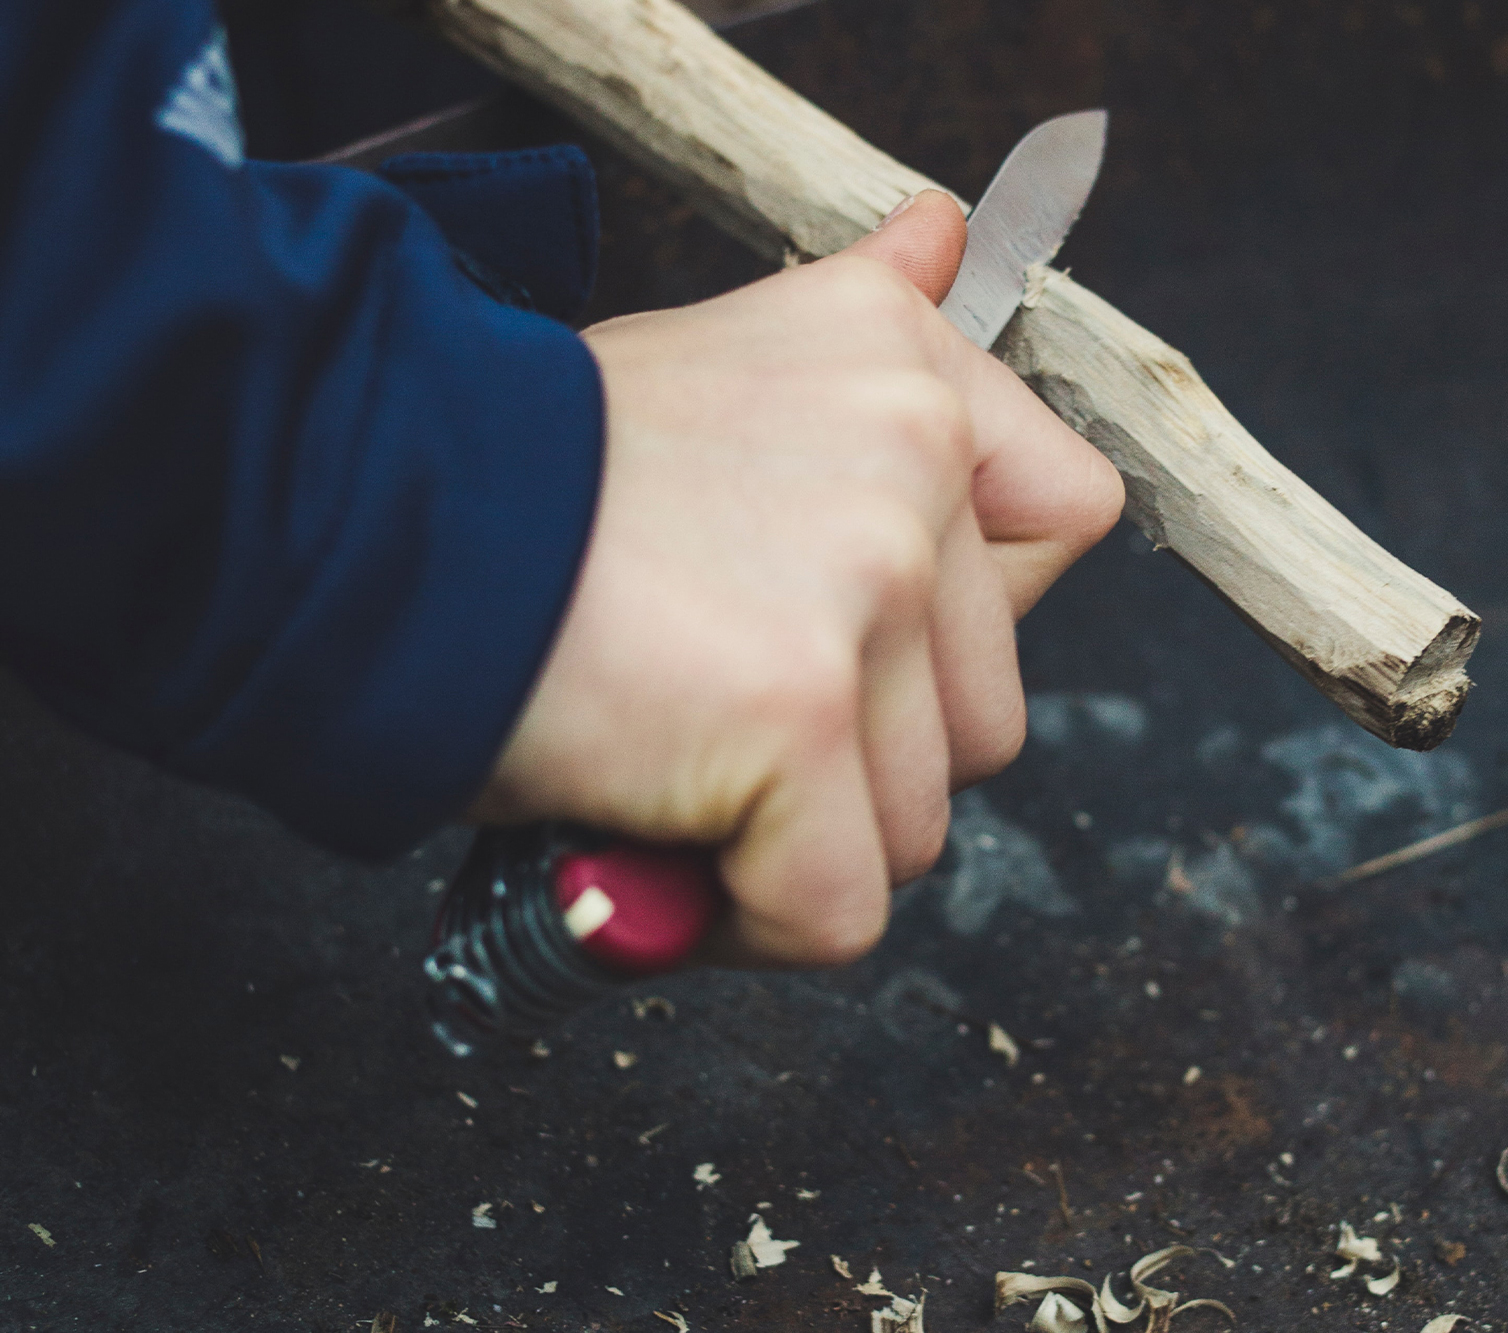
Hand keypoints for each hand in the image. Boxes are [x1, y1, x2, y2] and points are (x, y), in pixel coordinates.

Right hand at [471, 191, 1123, 967]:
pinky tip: (648, 848)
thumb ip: (854, 320)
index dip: (965, 616)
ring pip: (915, 821)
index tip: (850, 627)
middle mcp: (912, 455)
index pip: (1066, 522)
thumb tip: (947, 234)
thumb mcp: (716, 353)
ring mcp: (865, 585)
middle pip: (986, 715)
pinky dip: (739, 922)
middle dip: (861, 752)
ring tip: (667, 766)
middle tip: (716, 707)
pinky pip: (837, 909)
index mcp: (910, 366)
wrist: (358, 512)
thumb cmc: (525, 465)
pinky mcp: (800, 716)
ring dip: (794, 839)